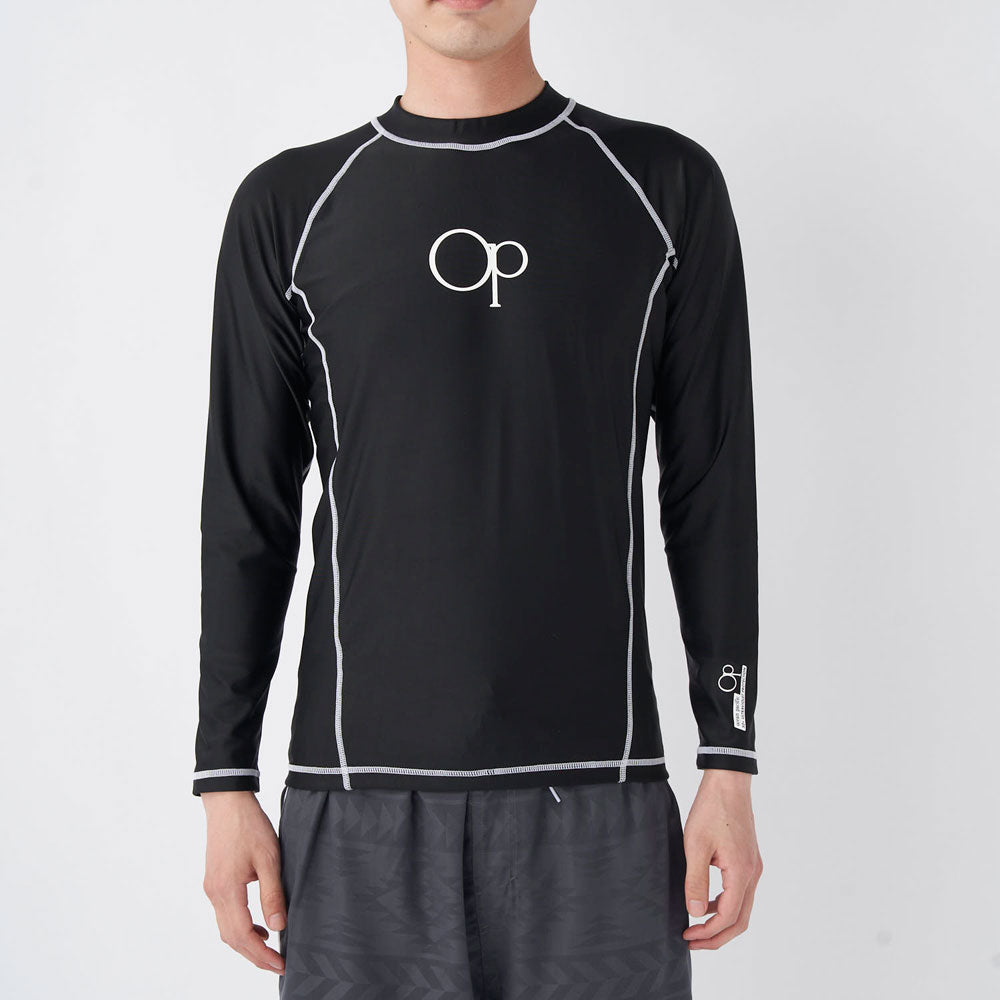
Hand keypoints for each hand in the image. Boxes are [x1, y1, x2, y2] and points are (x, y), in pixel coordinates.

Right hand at [201, 790, 285, 972]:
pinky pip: (225, 914)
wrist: (227, 802)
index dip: (261, 955)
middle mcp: (214, 893)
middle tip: (277, 964)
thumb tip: (278, 928)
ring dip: (246, 942)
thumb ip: (273, 894)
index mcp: (227, 890)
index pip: (242, 935)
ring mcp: (212, 887)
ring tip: (270, 949)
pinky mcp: (214, 881)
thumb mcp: (269, 858)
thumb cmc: (250, 825)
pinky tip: (258, 925)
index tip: (280, 964)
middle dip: (254, 956)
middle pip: (231, 938)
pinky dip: (240, 926)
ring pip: (226, 928)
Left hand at [681, 769, 762, 950]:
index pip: (728, 917)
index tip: (686, 936)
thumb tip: (696, 913)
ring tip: (696, 925)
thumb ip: (696, 881)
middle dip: (717, 936)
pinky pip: (740, 892)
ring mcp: (753, 867)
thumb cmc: (711, 809)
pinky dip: (725, 903)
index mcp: (741, 872)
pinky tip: (706, 901)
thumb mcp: (695, 844)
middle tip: (692, 942)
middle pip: (740, 920)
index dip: (708, 932)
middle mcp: (753, 873)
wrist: (728, 782)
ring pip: (742, 907)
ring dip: (721, 921)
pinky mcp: (748, 859)